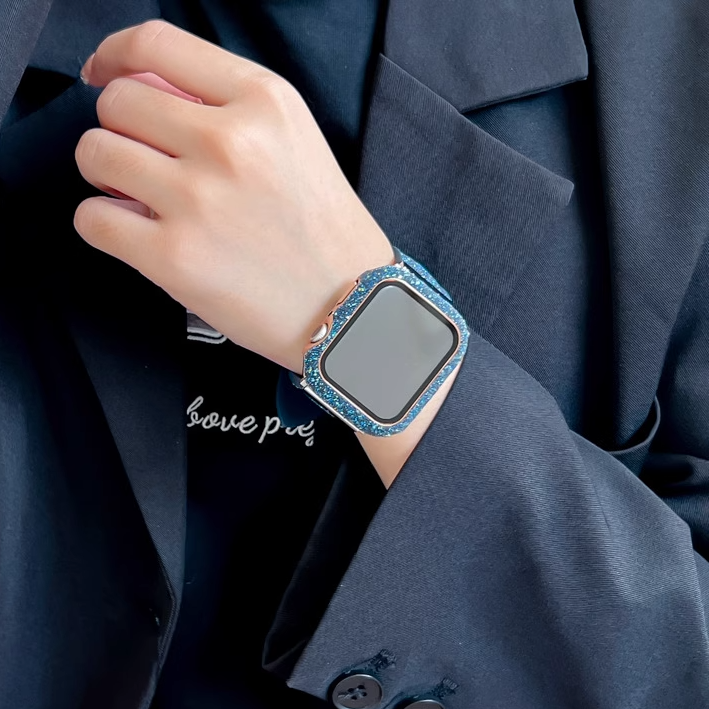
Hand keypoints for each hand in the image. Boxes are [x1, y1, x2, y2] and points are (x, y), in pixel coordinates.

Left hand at [74, 20, 393, 373]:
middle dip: (120, 130)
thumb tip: (145, 91)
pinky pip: (92, 219)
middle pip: (117, 103)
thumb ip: (229, 108)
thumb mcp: (294, 142)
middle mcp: (229, 141)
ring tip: (139, 198)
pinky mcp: (174, 257)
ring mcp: (198, 199)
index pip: (156, 43)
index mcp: (265, 102)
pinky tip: (137, 234)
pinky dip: (104, 224)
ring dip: (106, 175)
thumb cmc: (324, 231)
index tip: (104, 75)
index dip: (114, 55)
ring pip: (95, 154)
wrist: (351, 307)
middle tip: (144, 161)